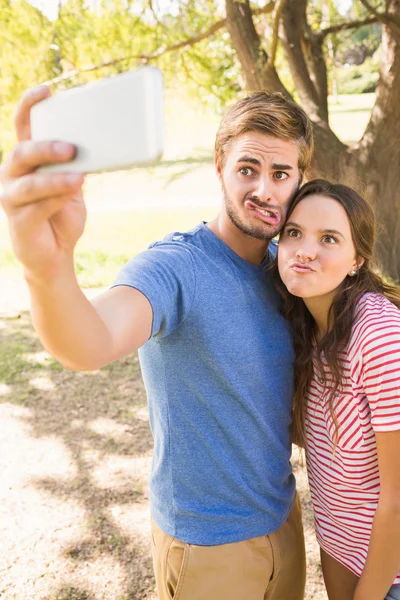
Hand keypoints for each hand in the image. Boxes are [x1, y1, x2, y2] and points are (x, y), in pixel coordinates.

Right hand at [0, 86, 85, 280]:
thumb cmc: (62, 214)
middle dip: (47, 148)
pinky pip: (36, 207)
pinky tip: (71, 196)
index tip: (46, 90)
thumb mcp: (73, 185)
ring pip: (30, 182)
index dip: (30, 105)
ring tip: (78, 177)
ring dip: (54, 178)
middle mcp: (12, 174)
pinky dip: (56, 200)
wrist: (55, 254)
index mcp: (26, 160)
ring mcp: (11, 198)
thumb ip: (77, 167)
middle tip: (72, 148)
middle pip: (24, 152)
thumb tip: (99, 146)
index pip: (23, 126)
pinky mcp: (18, 221)